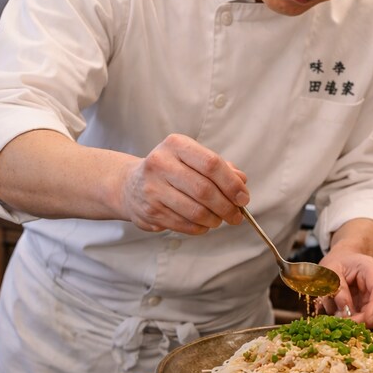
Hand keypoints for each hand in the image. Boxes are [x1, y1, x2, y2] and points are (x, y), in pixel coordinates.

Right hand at [120, 134, 248, 234]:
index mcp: (176, 144)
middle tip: (237, 215)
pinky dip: (200, 228)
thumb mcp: (192, 159)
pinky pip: (184, 225)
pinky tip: (204, 224)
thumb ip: (220, 168)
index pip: (211, 164)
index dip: (232, 184)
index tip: (243, 198)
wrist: (129, 185)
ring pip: (195, 211)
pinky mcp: (150, 211)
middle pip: (204, 190)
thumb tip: (241, 181)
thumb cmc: (171, 170)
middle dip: (227, 206)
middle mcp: (160, 163)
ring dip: (215, 219)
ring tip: (220, 219)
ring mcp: (152, 188)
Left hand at [317, 251, 372, 327]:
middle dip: (363, 319)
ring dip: (360, 321)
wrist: (346, 260)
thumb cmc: (339, 263)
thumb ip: (337, 289)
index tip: (366, 321)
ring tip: (341, 315)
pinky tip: (349, 314)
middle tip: (342, 323)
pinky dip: (362, 320)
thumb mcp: (331, 271)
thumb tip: (345, 312)